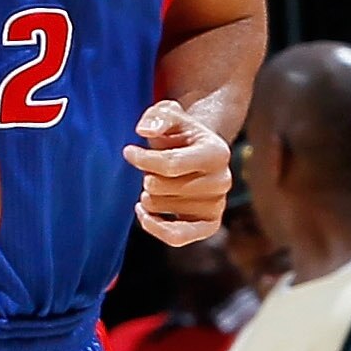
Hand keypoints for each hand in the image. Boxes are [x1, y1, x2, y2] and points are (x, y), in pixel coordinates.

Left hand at [123, 102, 232, 242]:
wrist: (197, 153)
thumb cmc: (178, 133)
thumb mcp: (169, 113)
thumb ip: (158, 116)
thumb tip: (145, 131)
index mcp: (217, 153)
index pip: (170, 164)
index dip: (142, 159)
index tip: (128, 151)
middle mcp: (222, 181)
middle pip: (161, 187)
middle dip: (147, 177)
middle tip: (153, 170)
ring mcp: (217, 205)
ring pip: (160, 208)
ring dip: (149, 196)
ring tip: (157, 184)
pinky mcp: (209, 225)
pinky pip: (176, 237)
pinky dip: (153, 226)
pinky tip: (144, 212)